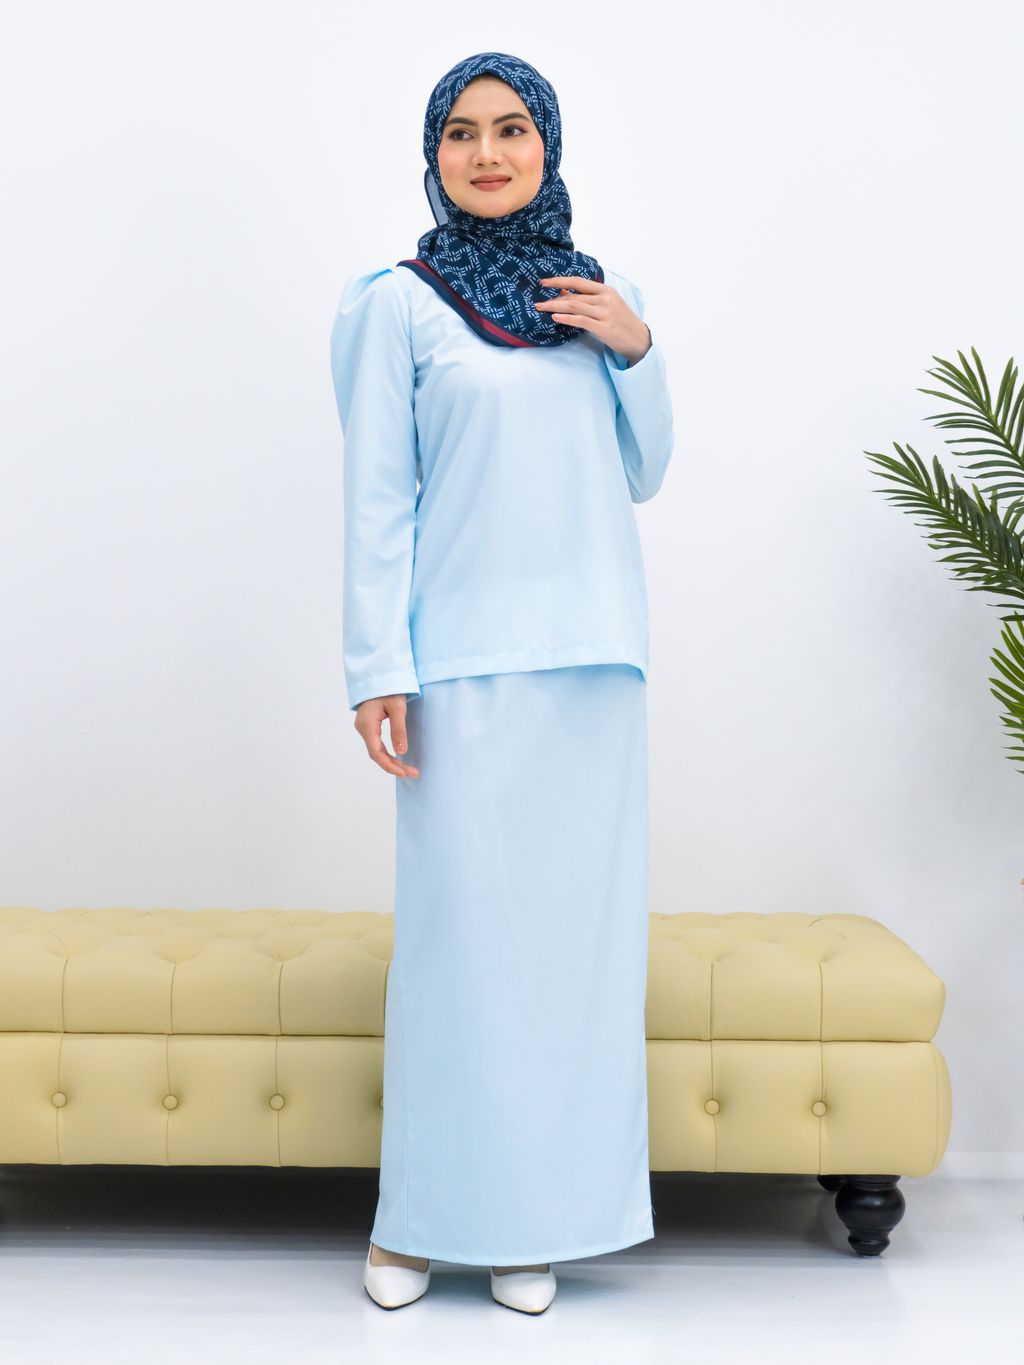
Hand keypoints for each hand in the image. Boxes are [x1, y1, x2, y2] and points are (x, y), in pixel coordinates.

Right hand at [354, 694, 419, 777]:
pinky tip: (398, 759)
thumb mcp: (398, 708)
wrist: (380, 675)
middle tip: (412, 773)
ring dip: (391, 761)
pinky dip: (387, 753)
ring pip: (376, 750)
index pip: (376, 752)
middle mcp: (362, 728)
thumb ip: (399, 730)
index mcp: (367, 724)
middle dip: (394, 766)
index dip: (389, 765)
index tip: (404, 773)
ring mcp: (364, 727)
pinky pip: (377, 744)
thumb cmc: (389, 688)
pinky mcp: (369, 726)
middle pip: (376, 754)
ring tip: (408, 770)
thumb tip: (401, 752)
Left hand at [534, 276, 651, 364]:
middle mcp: (605, 299)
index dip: (559, 281)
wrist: (639, 339)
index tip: (543, 282)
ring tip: (541, 309)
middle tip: (537, 302)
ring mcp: (605, 313)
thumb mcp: (606, 305)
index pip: (578, 281)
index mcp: (605, 290)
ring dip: (555, 307)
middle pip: (573, 295)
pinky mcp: (604, 328)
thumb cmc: (621, 321)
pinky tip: (555, 318)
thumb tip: (563, 293)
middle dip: (552, 298)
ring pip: (574, 306)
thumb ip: (587, 298)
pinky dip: (566, 318)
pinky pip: (581, 321)